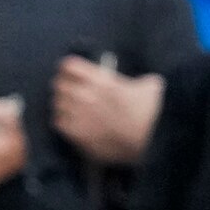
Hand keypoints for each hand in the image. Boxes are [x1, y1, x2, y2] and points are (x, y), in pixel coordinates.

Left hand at [50, 54, 165, 168]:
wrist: (149, 143)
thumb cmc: (151, 115)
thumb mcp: (151, 88)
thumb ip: (141, 81)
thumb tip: (145, 82)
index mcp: (100, 80)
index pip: (68, 66)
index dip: (69, 69)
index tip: (72, 73)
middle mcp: (85, 95)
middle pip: (59, 84)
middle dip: (64, 86)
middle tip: (71, 91)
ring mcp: (79, 115)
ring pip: (57, 104)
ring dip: (63, 105)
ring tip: (71, 108)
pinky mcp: (77, 134)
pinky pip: (59, 122)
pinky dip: (63, 121)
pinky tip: (72, 124)